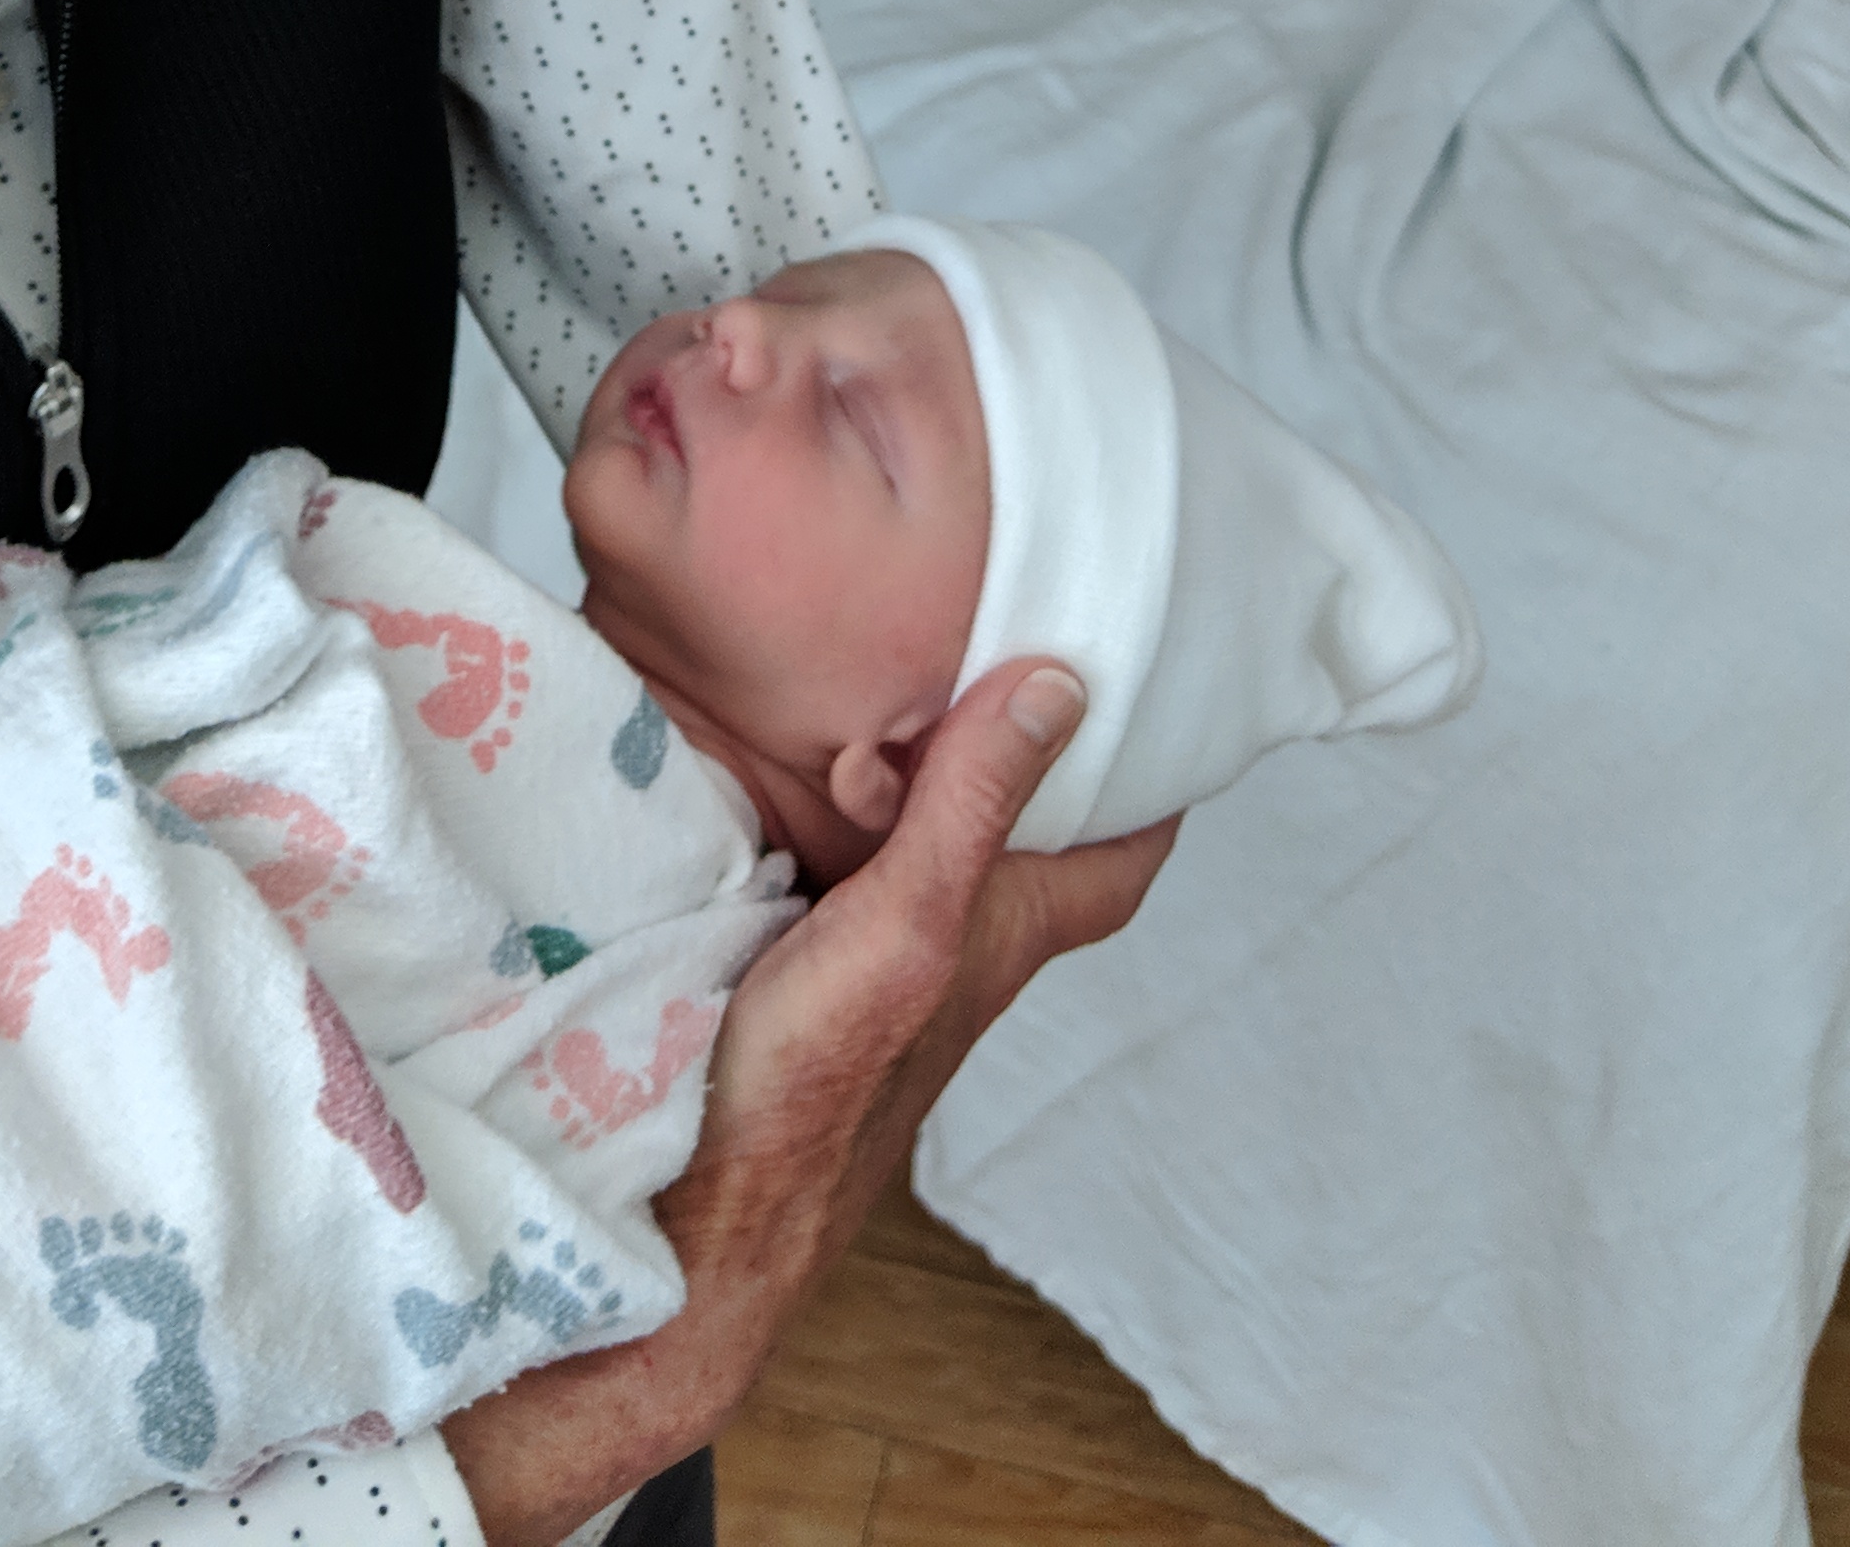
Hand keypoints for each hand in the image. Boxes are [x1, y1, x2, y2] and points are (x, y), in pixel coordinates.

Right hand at [440, 661, 1176, 1546]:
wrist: (697, 1209)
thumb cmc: (812, 1090)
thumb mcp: (907, 924)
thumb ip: (972, 807)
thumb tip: (1061, 687)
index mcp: (1004, 932)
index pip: (1118, 857)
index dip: (1148, 784)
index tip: (1152, 694)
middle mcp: (955, 941)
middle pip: (1019, 831)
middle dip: (1017, 743)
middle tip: (992, 640)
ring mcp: (877, 956)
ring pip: (927, 838)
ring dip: (918, 765)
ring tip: (889, 668)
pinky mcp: (802, 960)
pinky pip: (843, 856)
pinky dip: (835, 801)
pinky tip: (791, 754)